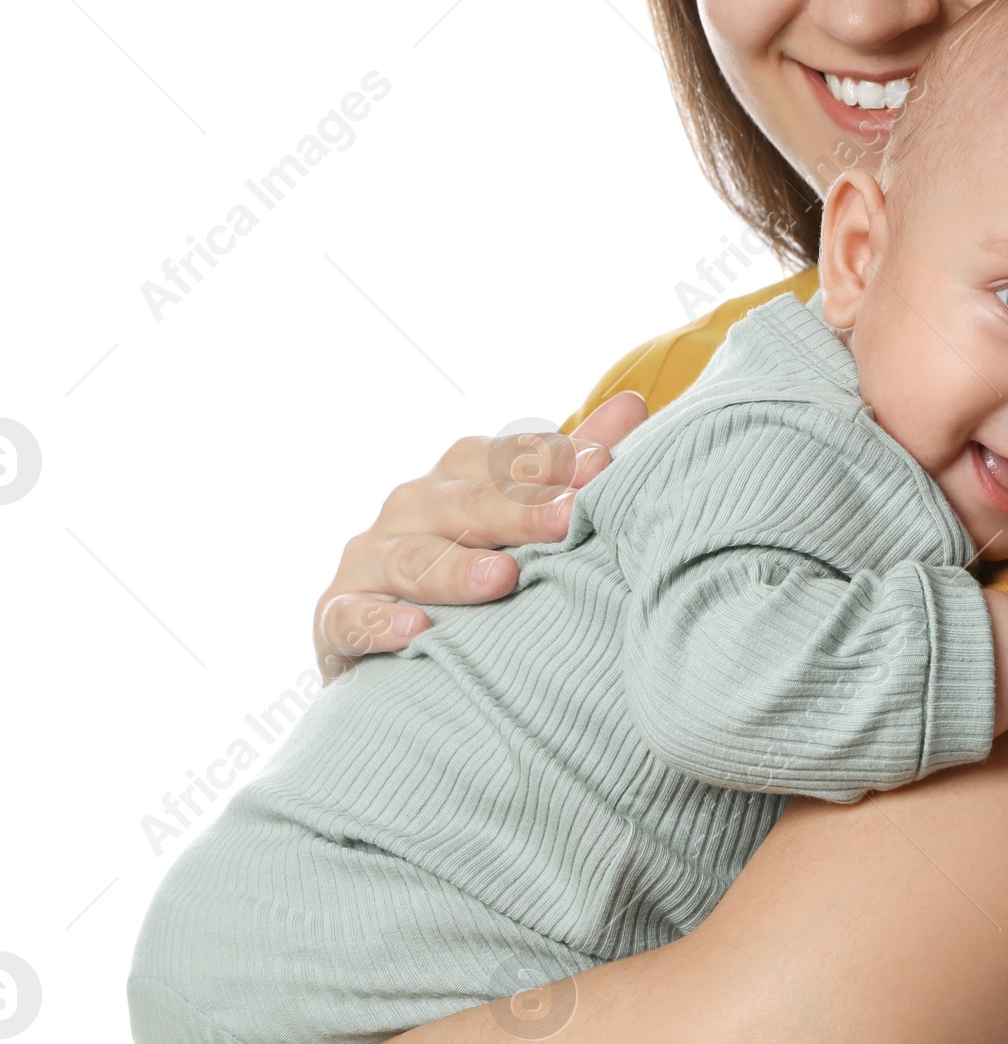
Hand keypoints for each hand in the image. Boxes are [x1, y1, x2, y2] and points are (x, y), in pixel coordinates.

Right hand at [312, 392, 648, 680]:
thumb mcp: (521, 509)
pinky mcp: (336, 614)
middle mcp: (413, 505)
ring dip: (456, 569)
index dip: (556, 461)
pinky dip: (379, 623)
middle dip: (520, 511)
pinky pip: (352, 617)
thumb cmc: (474, 558)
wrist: (390, 639)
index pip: (508, 459)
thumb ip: (572, 463)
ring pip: (413, 557)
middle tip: (568, 520)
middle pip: (468, 502)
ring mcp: (372, 557)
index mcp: (460, 473)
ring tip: (501, 579)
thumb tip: (635, 404)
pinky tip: (416, 631)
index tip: (606, 467)